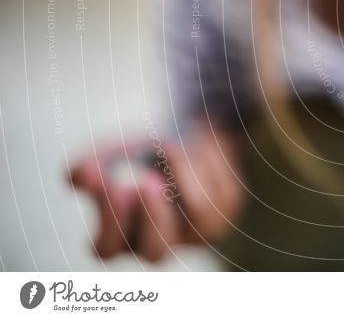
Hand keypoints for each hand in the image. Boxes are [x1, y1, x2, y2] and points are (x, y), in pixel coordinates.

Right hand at [66, 120, 243, 262]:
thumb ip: (92, 163)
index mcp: (123, 233)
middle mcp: (159, 241)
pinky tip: (194, 144)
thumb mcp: (114, 151)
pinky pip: (219, 196)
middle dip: (151, 218)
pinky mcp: (225, 213)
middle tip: (145, 181)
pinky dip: (202, 164)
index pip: (106, 248)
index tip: (110, 184)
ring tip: (168, 144)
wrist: (189, 131)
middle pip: (155, 252)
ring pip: (198, 219)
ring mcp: (195, 232)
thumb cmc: (143, 149)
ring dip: (183, 177)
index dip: (107, 220)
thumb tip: (79, 176)